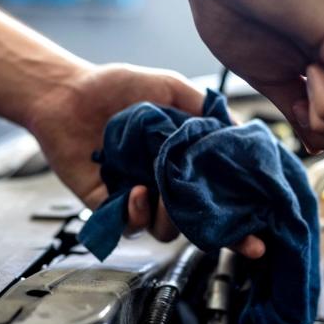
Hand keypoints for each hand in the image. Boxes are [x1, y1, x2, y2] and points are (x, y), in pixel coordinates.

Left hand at [26, 63, 264, 257]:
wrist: (67, 92)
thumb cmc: (115, 87)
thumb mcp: (170, 88)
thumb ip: (204, 109)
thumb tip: (240, 130)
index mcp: (185, 161)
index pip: (219, 196)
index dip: (240, 219)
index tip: (257, 236)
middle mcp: (165, 183)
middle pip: (198, 222)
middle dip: (212, 229)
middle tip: (211, 213)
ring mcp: (137, 197)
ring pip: (166, 230)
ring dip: (170, 217)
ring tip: (161, 191)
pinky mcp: (108, 206)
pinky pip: (129, 226)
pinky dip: (136, 213)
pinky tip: (134, 189)